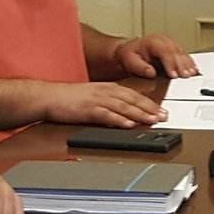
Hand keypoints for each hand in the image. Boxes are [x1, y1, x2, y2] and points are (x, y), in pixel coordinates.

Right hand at [44, 81, 166, 127]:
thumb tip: (124, 116)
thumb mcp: (92, 97)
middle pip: (132, 100)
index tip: (161, 110)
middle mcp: (104, 92)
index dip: (149, 103)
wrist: (48, 97)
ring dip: (140, 114)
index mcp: (107, 88)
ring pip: (123, 106)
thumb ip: (108, 104)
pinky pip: (107, 115)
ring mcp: (96, 100)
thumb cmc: (68, 100)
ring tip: (153, 120)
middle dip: (150, 108)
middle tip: (164, 116)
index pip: (133, 95)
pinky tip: (129, 124)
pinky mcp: (88, 109)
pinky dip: (119, 120)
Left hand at [112, 33, 197, 77]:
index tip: (174, 75)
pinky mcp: (176, 49)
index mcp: (153, 42)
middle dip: (182, 65)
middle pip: (176, 52)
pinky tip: (194, 70)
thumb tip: (150, 72)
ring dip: (188, 64)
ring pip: (182, 53)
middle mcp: (164, 40)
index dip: (170, 63)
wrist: (131, 51)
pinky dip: (190, 63)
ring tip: (192, 74)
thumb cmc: (130, 56)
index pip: (165, 51)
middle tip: (186, 76)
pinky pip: (185, 55)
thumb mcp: (130, 61)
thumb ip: (139, 67)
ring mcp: (171, 43)